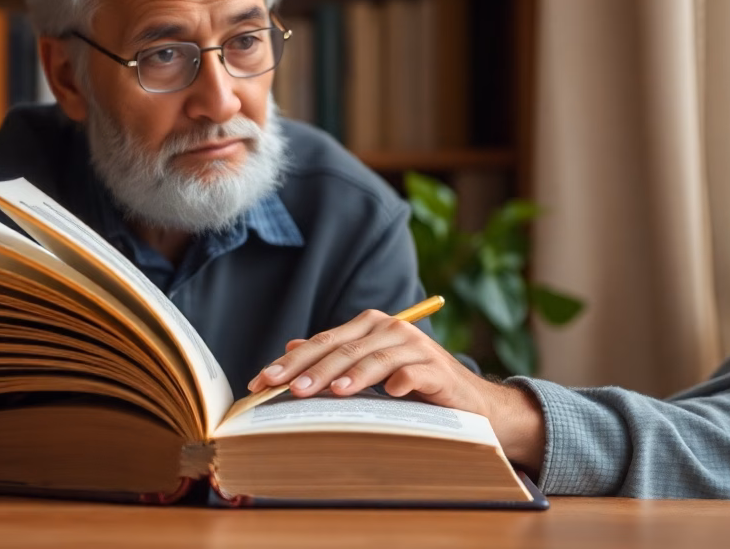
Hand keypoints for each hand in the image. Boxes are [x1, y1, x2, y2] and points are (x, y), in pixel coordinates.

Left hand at [247, 309, 546, 470]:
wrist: (467, 402)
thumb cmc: (410, 385)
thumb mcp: (367, 370)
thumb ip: (335, 357)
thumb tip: (289, 347)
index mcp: (370, 326)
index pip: (323, 341)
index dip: (291, 361)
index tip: (262, 381)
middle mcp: (391, 329)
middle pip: (343, 348)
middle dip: (311, 369)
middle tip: (285, 389)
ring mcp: (416, 347)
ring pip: (374, 358)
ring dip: (350, 375)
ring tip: (327, 391)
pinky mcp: (438, 370)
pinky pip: (414, 373)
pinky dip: (399, 380)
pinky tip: (386, 393)